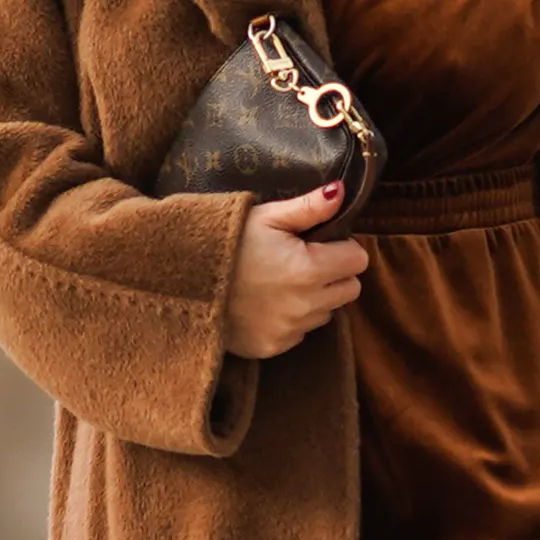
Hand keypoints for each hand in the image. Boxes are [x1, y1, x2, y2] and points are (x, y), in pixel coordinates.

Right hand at [223, 185, 367, 359]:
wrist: (182, 281)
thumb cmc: (225, 242)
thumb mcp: (266, 217)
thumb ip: (309, 208)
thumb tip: (341, 191)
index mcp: (309, 269)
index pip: (358, 261)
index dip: (342, 248)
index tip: (319, 243)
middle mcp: (306, 305)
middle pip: (350, 290)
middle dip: (335, 274)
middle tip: (303, 262)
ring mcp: (290, 330)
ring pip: (327, 313)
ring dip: (315, 299)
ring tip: (281, 283)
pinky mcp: (273, 347)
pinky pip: (300, 333)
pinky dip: (292, 320)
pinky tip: (267, 303)